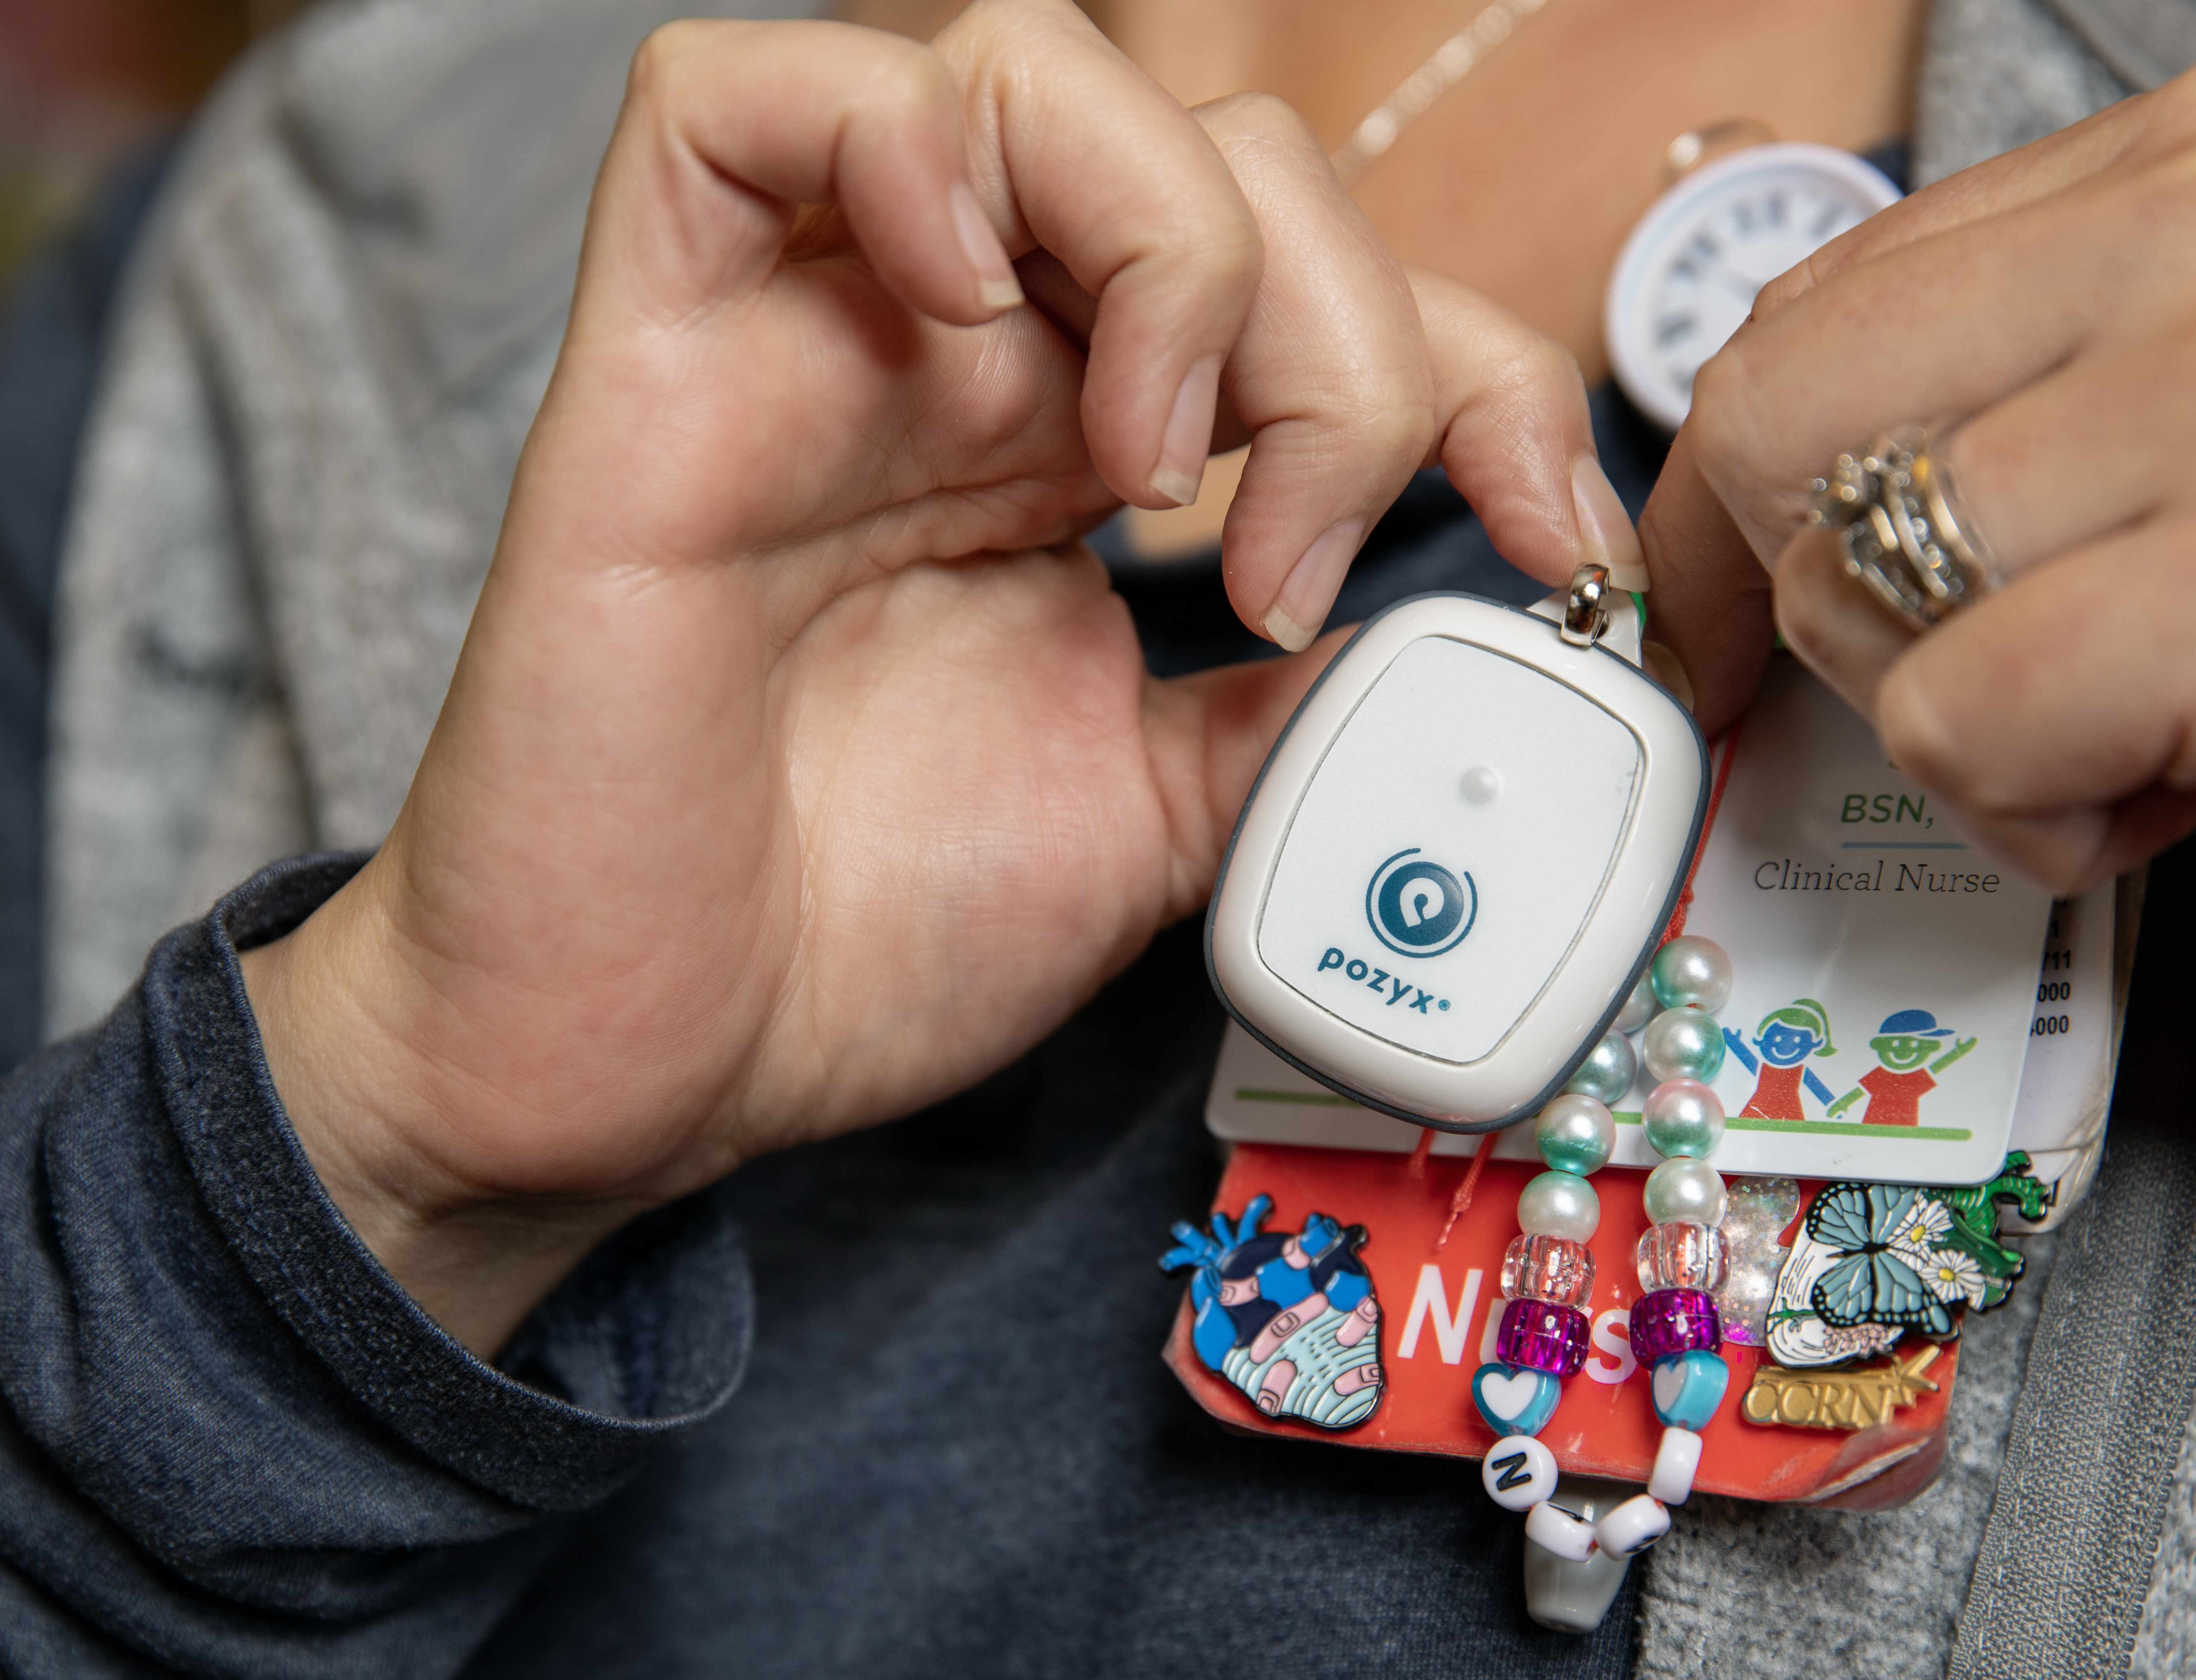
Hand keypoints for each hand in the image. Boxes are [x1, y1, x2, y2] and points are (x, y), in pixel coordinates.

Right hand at [239, 0, 1632, 1354]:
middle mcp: (969, 366)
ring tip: (1150, 456)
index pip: (1328, 281)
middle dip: (1337, 331)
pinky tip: (980, 315)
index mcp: (1089, 455)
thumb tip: (1473, 623)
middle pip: (1218, 154)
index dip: (1482, 366)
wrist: (649, 1065)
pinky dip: (895, 147)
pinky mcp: (656, 359)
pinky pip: (727, 100)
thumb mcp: (1167, 817)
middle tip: (1288, 552)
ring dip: (1165, 238)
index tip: (1546, 530)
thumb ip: (1306, 700)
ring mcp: (814, 342)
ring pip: (1023, 74)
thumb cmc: (864, 940)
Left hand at [1640, 44, 2195, 1069]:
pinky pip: (1960, 727)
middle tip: (2014, 674)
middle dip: (1843, 604)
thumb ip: (2010, 390)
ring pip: (1861, 591)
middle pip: (1783, 426)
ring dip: (1982, 726)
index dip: (1749, 499)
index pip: (1805, 317)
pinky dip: (2046, 814)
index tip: (1755, 604)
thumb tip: (1745, 472)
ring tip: (2175, 715)